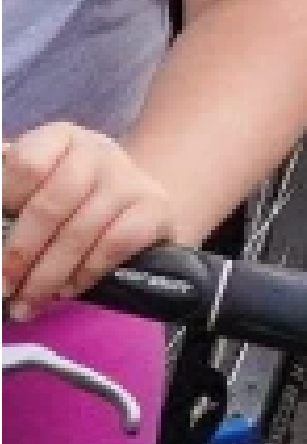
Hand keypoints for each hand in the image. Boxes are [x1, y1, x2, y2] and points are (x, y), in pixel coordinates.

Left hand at [4, 122, 182, 318]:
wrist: (132, 196)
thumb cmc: (69, 195)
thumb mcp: (35, 183)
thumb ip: (8, 194)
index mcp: (59, 139)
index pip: (27, 163)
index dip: (6, 199)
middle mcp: (97, 151)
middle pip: (52, 203)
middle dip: (21, 253)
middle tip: (3, 286)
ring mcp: (129, 179)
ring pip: (81, 232)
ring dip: (48, 276)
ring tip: (27, 304)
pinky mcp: (154, 208)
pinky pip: (115, 245)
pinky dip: (86, 272)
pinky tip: (67, 290)